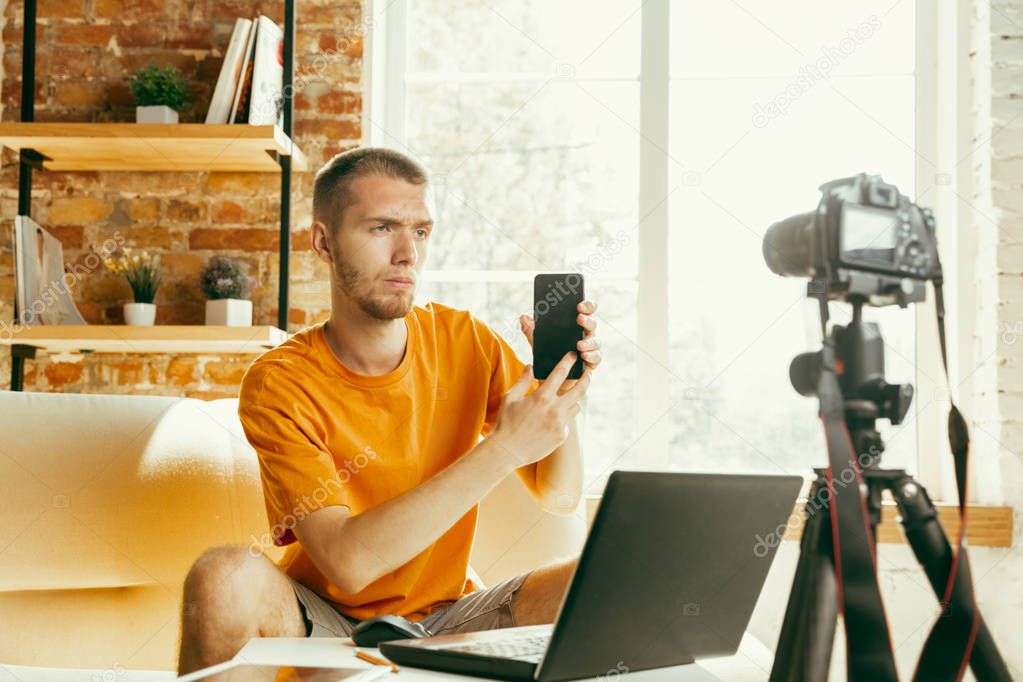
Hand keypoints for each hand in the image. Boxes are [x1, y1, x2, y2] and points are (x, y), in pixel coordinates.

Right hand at [489, 351, 591, 468]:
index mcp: (541, 397)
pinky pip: (568, 421)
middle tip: (588, 372)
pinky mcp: (562, 436)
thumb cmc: (506, 423)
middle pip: (580, 389)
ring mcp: (560, 424)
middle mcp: (554, 410)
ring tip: (570, 396)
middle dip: (586, 378)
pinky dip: (563, 417)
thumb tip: (530, 367)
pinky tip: (553, 418)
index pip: (560, 373)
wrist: (507, 451)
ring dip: (574, 399)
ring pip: (577, 405)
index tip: (573, 355)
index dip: (568, 361)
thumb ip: (523, 381)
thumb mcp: (510, 398)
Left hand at [519, 299, 600, 394]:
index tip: (579, 305)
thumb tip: (523, 317)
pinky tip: (583, 356)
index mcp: (575, 325)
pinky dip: (591, 356)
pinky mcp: (592, 362)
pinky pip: (596, 357)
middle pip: (592, 324)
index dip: (586, 306)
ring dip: (588, 342)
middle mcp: (586, 334)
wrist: (553, 380)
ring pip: (595, 341)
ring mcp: (590, 348)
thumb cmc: (549, 357)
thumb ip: (531, 331)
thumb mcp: (538, 343)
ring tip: (579, 344)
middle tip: (579, 318)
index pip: (586, 311)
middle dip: (587, 320)